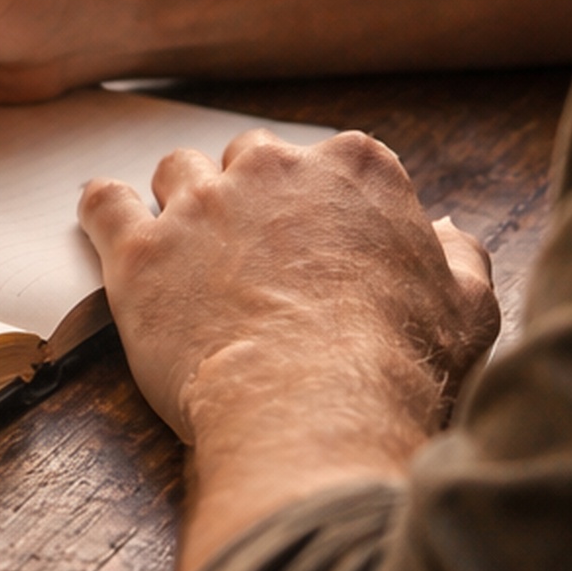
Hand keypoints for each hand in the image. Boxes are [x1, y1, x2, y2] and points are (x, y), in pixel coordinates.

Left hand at [78, 130, 498, 570]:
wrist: (316, 410)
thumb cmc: (399, 366)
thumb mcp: (468, 307)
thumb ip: (458, 256)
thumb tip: (446, 234)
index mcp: (358, 170)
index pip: (333, 163)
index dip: (322, 208)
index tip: (318, 246)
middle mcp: (275, 169)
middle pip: (249, 160)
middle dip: (249, 199)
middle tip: (251, 259)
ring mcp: (202, 205)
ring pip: (176, 172)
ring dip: (180, 205)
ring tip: (184, 256)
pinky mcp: (140, 250)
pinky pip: (103, 204)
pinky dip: (104, 213)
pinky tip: (108, 227)